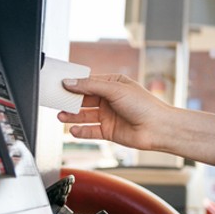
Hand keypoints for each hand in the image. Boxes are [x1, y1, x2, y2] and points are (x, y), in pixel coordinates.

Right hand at [58, 73, 214, 165]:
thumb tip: (70, 82)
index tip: (59, 84)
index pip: (88, 82)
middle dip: (70, 100)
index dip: (74, 83)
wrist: (158, 128)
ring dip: (72, 116)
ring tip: (60, 116)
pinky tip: (72, 130)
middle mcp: (110, 99)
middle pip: (84, 99)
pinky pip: (90, 130)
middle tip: (56, 101)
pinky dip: (80, 131)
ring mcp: (109, 115)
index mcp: (113, 84)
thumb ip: (91, 86)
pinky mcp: (108, 131)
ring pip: (84, 115)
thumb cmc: (144, 105)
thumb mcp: (115, 89)